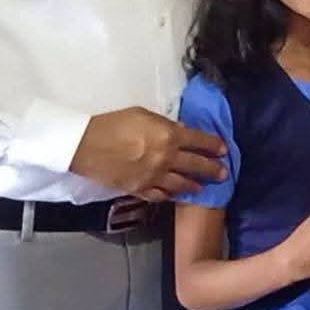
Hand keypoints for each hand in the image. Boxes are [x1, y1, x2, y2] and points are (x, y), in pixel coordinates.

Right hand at [69, 107, 228, 200]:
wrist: (85, 146)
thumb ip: (165, 124)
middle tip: (224, 173)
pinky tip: (176, 195)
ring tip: (202, 187)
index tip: (223, 149)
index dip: (214, 145)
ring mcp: (154, 177)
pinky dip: (170, 195)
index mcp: (169, 135)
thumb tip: (181, 131)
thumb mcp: (143, 114)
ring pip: (182, 184)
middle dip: (213, 169)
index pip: (199, 140)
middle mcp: (167, 158)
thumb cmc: (113, 124)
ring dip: (195, 185)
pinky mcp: (140, 190)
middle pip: (196, 165)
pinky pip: (161, 195)